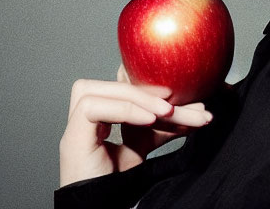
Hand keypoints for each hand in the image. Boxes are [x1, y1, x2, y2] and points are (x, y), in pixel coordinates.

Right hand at [59, 64, 212, 186]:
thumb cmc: (116, 182)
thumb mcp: (142, 146)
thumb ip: (160, 127)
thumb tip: (197, 111)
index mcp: (99, 112)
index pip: (126, 88)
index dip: (152, 89)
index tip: (182, 99)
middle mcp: (85, 112)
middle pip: (120, 90)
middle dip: (154, 95)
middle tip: (181, 105)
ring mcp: (76, 122)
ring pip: (109, 93)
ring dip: (142, 99)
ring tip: (169, 111)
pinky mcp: (72, 134)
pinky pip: (95, 107)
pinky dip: (125, 110)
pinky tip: (150, 119)